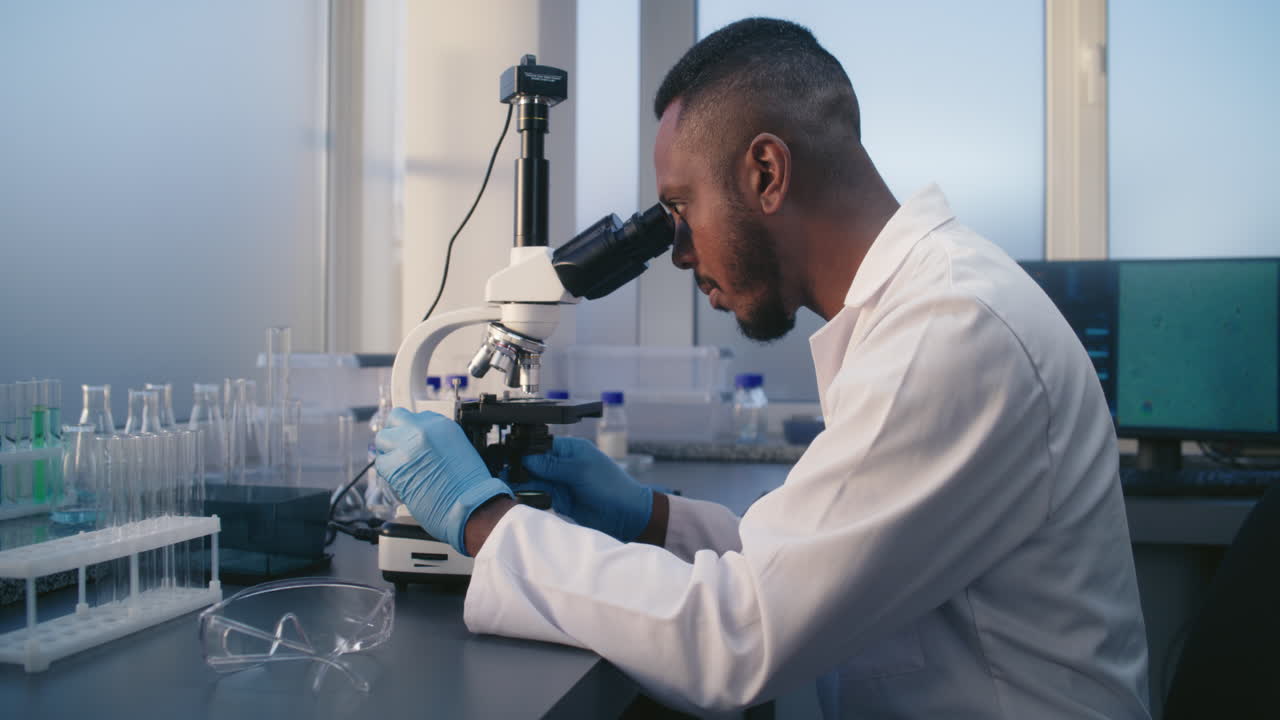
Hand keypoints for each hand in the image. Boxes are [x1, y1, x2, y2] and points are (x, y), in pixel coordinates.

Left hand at [374, 408, 511, 554]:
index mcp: (441, 424)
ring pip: (382, 439)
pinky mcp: (395, 465)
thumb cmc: (470, 484)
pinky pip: (380, 462)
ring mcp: (407, 445)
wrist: (470, 503)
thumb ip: (437, 440)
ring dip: (388, 451)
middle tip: (400, 448)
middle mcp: (423, 429)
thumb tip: (422, 443)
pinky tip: (401, 479)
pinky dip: (387, 472)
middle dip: (396, 433)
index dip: (412, 430)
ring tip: (400, 466)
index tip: (412, 440)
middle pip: (395, 419)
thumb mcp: (459, 448)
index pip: (416, 416)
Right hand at [520, 437, 652, 541]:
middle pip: (532, 465)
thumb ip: (552, 464)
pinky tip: (521, 499)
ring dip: (523, 486)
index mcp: (569, 450)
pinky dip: (530, 499)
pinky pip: (539, 498)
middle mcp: (562, 465)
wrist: (626, 516)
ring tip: (509, 489)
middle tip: (504, 477)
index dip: (524, 453)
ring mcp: (560, 484)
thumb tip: (527, 458)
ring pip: (533, 483)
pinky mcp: (559, 501)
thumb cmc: (612, 486)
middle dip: (520, 471)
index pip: (539, 447)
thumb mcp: (581, 470)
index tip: (509, 461)